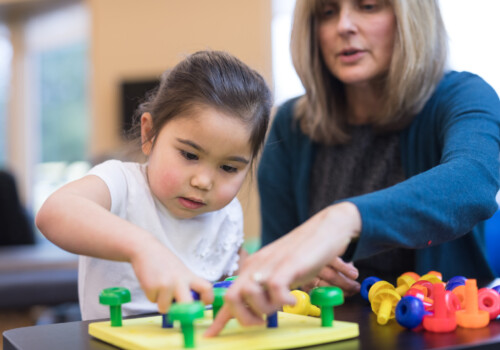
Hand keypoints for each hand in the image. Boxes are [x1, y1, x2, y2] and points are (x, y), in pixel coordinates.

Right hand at [130, 238, 212, 313]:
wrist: (146, 249)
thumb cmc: (164, 262)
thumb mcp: (181, 271)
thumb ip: (187, 285)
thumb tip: (189, 305)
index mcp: (189, 276)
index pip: (206, 288)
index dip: (208, 299)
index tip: (203, 304)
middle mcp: (179, 280)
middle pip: (187, 305)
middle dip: (182, 313)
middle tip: (178, 310)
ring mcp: (166, 284)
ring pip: (165, 308)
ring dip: (161, 302)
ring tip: (160, 288)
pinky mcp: (151, 287)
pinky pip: (153, 301)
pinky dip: (151, 296)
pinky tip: (151, 283)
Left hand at [205, 202, 360, 336]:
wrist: (326, 228)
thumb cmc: (304, 253)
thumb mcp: (280, 273)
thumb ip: (267, 289)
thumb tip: (257, 310)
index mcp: (252, 268)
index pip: (229, 296)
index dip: (219, 320)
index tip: (211, 335)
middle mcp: (256, 265)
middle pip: (232, 297)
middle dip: (244, 318)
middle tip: (262, 322)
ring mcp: (271, 264)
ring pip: (250, 294)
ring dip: (265, 309)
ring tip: (282, 305)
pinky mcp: (288, 264)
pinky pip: (275, 288)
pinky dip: (283, 301)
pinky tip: (294, 299)